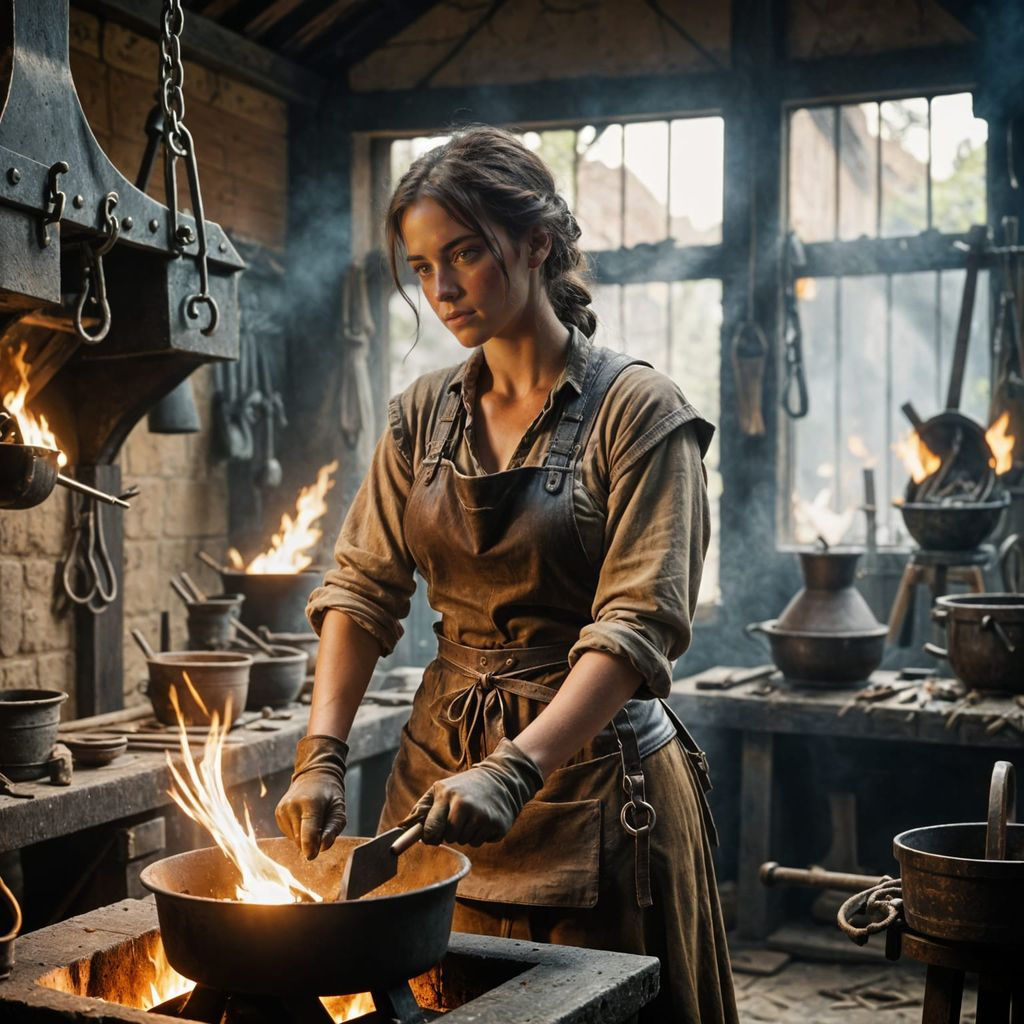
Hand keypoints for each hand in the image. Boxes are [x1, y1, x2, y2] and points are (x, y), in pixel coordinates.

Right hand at [275, 734, 347, 859]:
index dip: (310, 847)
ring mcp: (282, 810)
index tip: (312, 856)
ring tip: (313, 819)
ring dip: (305, 836)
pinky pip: (289, 833)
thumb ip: (333, 828)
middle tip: (323, 825)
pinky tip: (304, 818)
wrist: (313, 775)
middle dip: (312, 841)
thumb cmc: (329, 794)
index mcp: (309, 803)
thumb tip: (321, 848)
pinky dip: (298, 831)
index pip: (308, 832)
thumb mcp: (339, 808)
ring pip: (294, 839)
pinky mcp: (278, 813)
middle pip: (301, 838)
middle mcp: (292, 806)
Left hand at [399, 738, 542, 846]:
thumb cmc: (464, 786)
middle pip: (448, 838)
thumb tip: (402, 827)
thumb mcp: (442, 788)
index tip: (431, 837)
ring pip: (464, 841)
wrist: (501, 778)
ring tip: (472, 816)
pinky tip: (484, 819)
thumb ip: (422, 806)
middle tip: (457, 819)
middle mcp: (464, 805)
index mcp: (447, 795)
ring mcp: (481, 816)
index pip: (430, 829)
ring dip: (465, 834)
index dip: (429, 837)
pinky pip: (479, 843)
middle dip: (450, 833)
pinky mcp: (496, 824)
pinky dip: (480, 835)